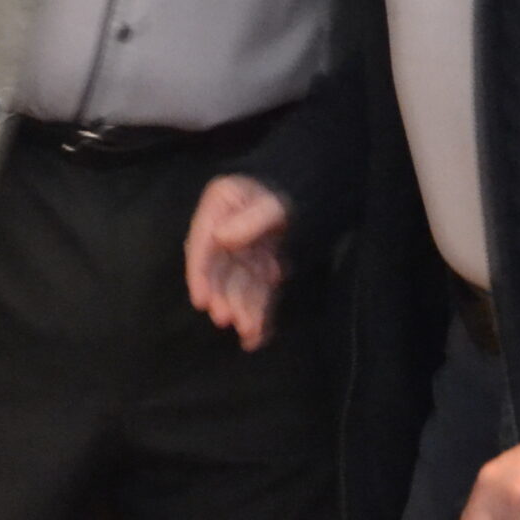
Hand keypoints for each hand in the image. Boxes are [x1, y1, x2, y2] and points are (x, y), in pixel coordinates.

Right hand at [184, 174, 289, 350]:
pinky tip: (260, 334)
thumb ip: (251, 218)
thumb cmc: (293, 186)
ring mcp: (244, 248)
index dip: (200, 274)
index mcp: (219, 208)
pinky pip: (258, 289)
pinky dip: (259, 310)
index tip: (201, 300)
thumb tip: (221, 238)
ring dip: (243, 308)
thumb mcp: (273, 200)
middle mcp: (226, 230)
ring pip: (239, 283)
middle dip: (225, 296)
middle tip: (229, 320)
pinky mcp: (262, 262)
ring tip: (249, 332)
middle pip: (220, 269)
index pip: (203, 244)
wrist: (319, 185)